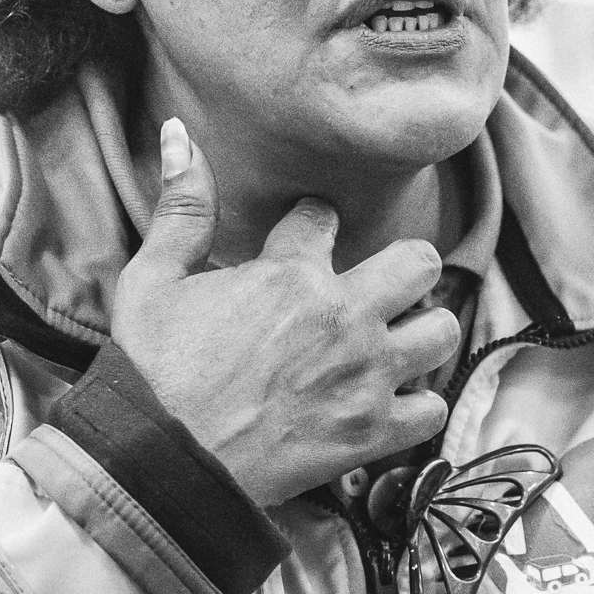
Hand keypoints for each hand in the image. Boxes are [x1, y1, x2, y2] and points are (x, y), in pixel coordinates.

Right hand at [110, 118, 458, 508]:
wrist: (161, 459)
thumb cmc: (152, 371)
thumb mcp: (153, 279)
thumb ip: (182, 208)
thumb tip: (179, 133)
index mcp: (291, 273)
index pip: (325, 216)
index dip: (313, 223)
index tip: (304, 239)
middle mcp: (343, 317)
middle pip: (418, 262)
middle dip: (403, 266)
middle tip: (378, 283)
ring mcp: (366, 375)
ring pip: (441, 331)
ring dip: (422, 331)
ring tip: (394, 338)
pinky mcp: (373, 432)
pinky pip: (434, 408)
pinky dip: (419, 405)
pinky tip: (393, 399)